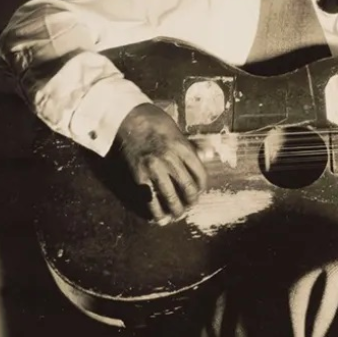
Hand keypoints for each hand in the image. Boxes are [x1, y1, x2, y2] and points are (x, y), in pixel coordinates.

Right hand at [116, 103, 207, 223]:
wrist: (128, 119)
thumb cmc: (155, 123)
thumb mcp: (178, 131)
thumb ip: (193, 147)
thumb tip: (209, 155)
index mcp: (182, 147)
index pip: (200, 173)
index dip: (202, 186)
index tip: (199, 191)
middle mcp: (170, 159)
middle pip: (187, 187)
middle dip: (191, 200)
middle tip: (190, 205)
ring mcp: (154, 168)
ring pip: (170, 196)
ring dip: (176, 209)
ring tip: (178, 214)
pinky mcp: (139, 176)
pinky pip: (150, 199)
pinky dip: (156, 211)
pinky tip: (160, 217)